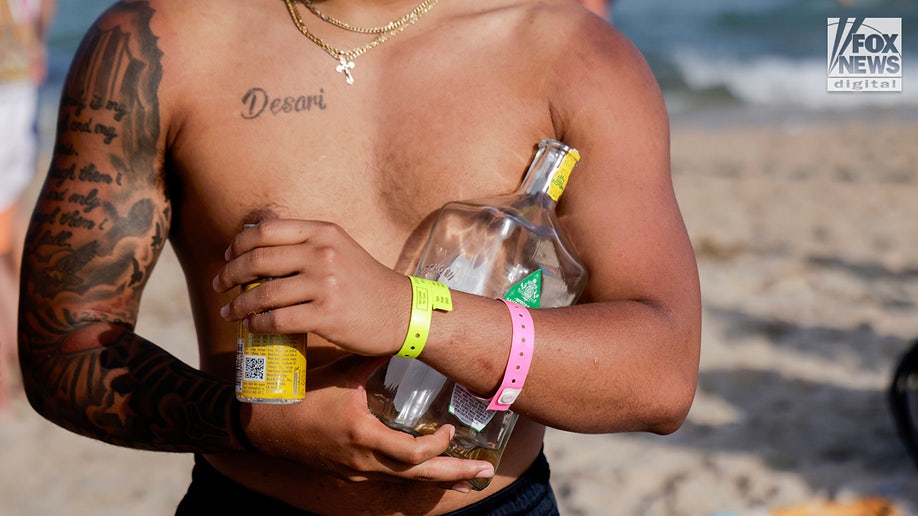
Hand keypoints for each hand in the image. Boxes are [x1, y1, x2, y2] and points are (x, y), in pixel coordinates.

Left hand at [213, 219, 409, 355]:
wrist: (402, 311)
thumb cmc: (366, 283)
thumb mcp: (340, 249)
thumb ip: (307, 244)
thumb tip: (259, 247)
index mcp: (323, 233)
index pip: (266, 231)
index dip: (239, 244)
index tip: (228, 257)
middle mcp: (323, 254)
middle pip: (258, 259)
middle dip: (231, 274)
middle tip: (220, 286)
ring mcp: (326, 284)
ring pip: (264, 293)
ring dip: (239, 304)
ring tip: (231, 311)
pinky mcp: (327, 315)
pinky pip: (278, 319)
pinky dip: (258, 324)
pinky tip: (252, 326)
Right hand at [244, 355, 494, 486]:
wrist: (263, 425)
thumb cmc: (302, 396)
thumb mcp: (341, 373)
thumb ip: (373, 356)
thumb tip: (401, 331)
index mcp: (362, 436)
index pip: (412, 454)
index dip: (437, 446)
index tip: (450, 430)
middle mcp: (363, 461)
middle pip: (418, 478)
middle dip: (454, 475)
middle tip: (483, 475)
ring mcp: (356, 472)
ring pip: (406, 484)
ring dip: (438, 480)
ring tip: (468, 481)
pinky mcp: (350, 474)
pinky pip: (390, 481)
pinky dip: (414, 478)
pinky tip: (430, 475)